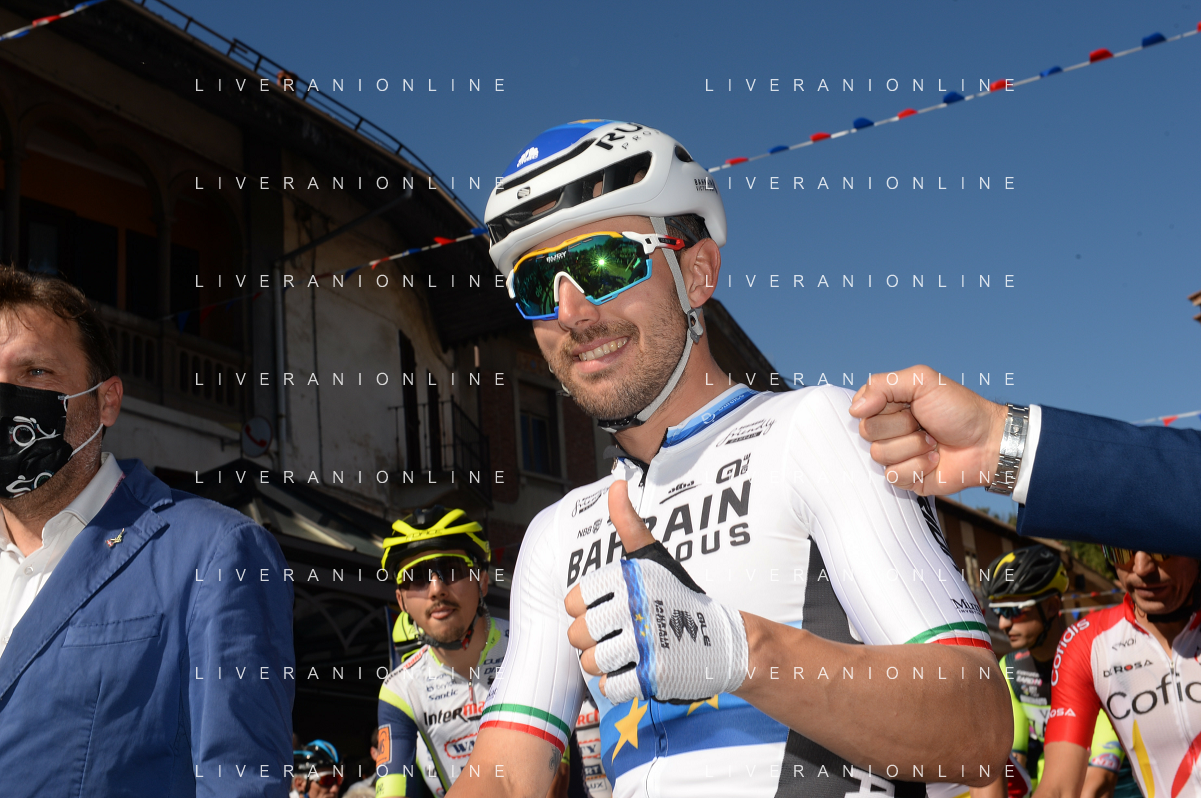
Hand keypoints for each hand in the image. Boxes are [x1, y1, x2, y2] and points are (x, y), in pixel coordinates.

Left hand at [564, 480, 747, 702]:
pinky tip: (633, 671)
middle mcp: (632, 609)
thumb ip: (629, 523)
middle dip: (593, 639)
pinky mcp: (651, 676)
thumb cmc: (680, 596)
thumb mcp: (653, 555)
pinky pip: (609, 688)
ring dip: (604, 663)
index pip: (573, 601)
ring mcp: (642, 644)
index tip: (606, 608)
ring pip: (590, 662)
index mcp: (626, 580)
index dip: (585, 609)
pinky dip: (617, 684)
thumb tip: (616, 484)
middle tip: (616, 634)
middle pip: (578, 635)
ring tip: (625, 653)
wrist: (723, 640)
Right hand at [848, 365, 1008, 494]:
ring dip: (913, 447)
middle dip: (901, 426)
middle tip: (923, 423)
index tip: (907, 404)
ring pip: (880, 454)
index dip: (882, 407)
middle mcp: (889, 430)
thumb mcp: (923, 381)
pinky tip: (934, 460)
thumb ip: (883, 384)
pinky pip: (893, 475)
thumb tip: (855, 408)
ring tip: (933, 442)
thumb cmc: (960, 409)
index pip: (862, 408)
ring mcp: (896, 454)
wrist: (988, 441)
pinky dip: (917, 466)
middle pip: (868, 432)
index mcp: (888, 405)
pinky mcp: (905, 477)